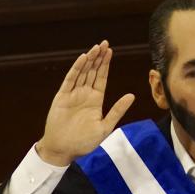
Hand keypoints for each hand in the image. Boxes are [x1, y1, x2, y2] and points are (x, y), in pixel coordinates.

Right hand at [37, 40, 134, 165]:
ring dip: (89, 60)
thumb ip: (117, 110)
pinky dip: (76, 69)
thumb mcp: (105, 126)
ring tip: (96, 47)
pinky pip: (70, 80)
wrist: (63, 150)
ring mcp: (73, 94)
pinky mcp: (62, 97)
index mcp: (95, 100)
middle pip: (92, 71)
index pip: (101, 78)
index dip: (105, 64)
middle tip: (105, 43)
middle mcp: (84, 94)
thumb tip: (132, 95)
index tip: (110, 51)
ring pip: (82, 73)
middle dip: (98, 58)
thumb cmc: (84, 142)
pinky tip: (83, 59)